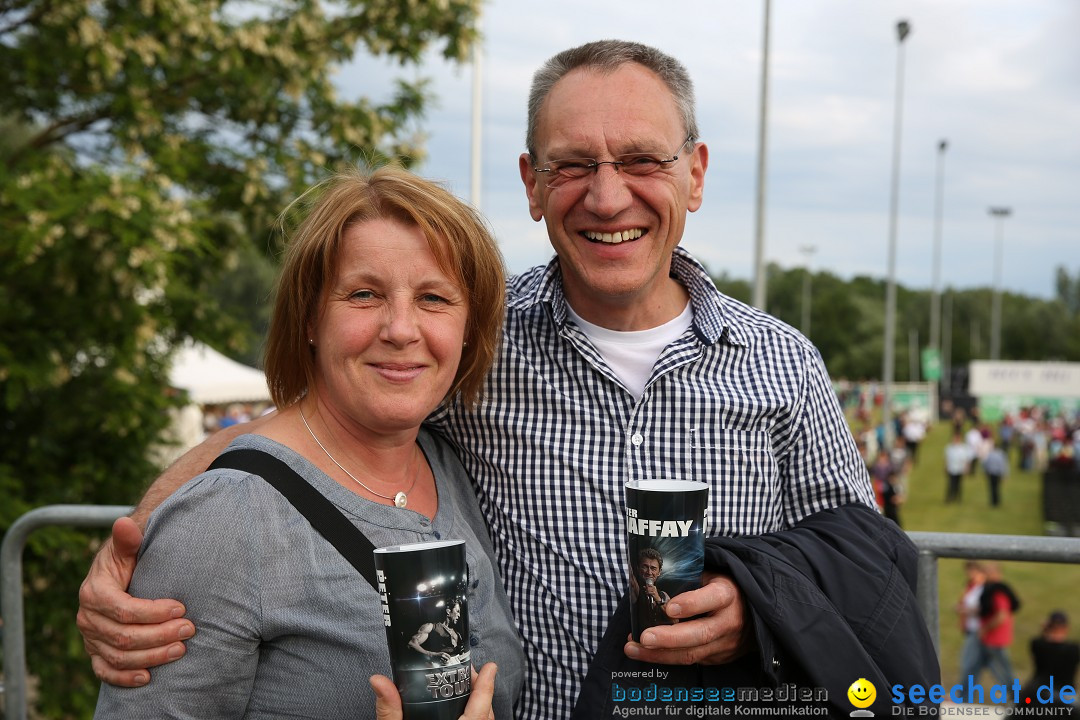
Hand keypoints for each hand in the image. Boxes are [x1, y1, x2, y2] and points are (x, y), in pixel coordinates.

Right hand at [76, 516, 194, 685]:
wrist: (120, 573)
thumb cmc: (130, 558)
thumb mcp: (128, 547)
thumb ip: (128, 538)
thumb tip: (124, 523)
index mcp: (94, 592)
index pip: (124, 610)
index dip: (153, 612)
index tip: (181, 607)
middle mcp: (88, 618)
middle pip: (123, 637)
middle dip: (159, 635)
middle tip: (189, 629)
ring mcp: (91, 638)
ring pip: (118, 656)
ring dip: (151, 656)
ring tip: (181, 650)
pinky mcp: (96, 652)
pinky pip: (105, 671)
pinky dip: (124, 678)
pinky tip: (149, 677)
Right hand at [371, 663, 496, 719]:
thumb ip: (390, 711)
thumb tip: (378, 680)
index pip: (479, 710)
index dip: (487, 687)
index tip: (491, 667)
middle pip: (485, 715)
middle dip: (482, 692)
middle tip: (470, 672)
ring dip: (479, 706)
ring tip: (467, 688)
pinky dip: (475, 717)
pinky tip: (461, 712)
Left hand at [623, 572, 749, 664]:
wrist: (753, 612)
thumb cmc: (721, 588)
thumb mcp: (710, 576)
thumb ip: (688, 581)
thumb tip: (652, 583)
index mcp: (728, 594)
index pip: (712, 598)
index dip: (691, 603)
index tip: (669, 608)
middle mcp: (730, 621)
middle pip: (700, 633)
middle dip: (669, 638)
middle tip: (644, 637)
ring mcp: (727, 643)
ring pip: (693, 654)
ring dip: (660, 654)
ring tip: (633, 648)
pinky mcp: (720, 658)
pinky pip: (692, 661)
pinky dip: (667, 657)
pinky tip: (647, 652)